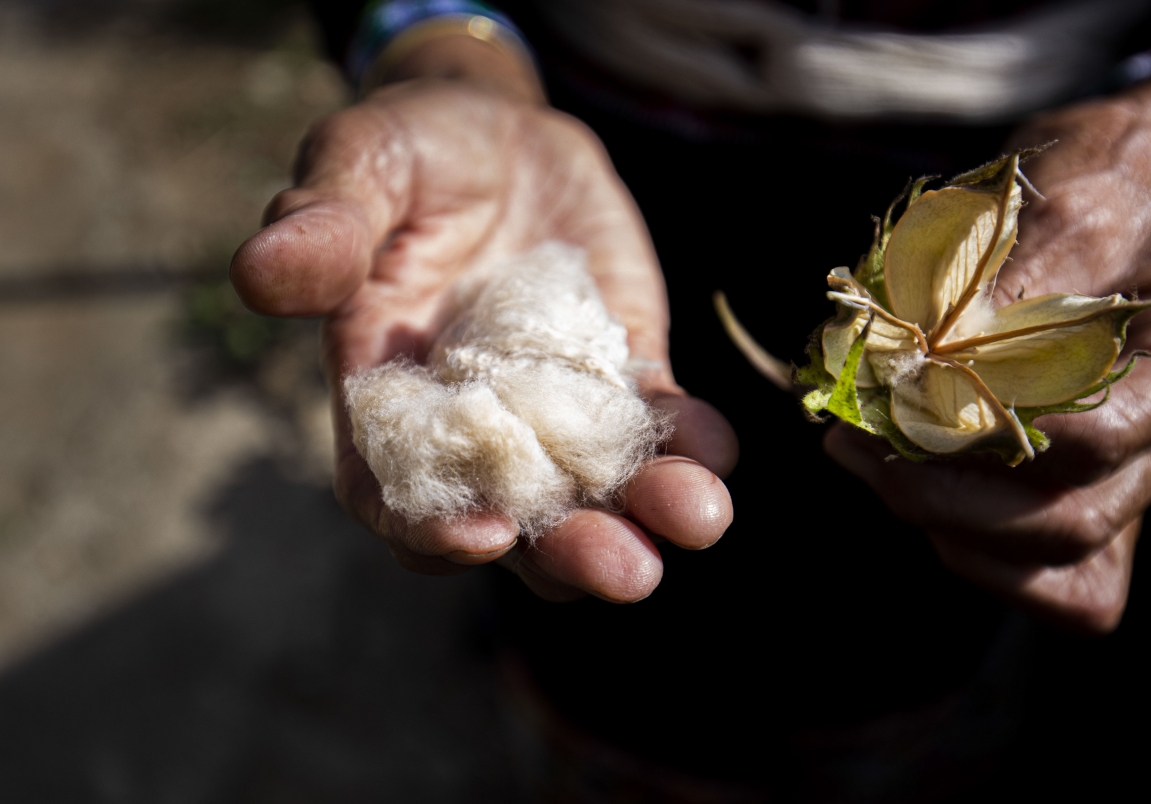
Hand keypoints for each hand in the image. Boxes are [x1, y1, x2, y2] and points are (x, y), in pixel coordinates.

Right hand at [231, 57, 736, 602]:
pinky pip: (656, 425)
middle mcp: (472, 425)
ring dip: (645, 514)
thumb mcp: (361, 166)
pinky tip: (718, 450)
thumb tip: (257, 272)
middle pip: (513, 519)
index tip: (480, 534)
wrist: (499, 132)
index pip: (393, 493)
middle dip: (567, 551)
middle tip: (625, 570)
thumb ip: (324, 225)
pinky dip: (689, 444)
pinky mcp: (619, 375)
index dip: (428, 528)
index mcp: (386, 397)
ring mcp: (552, 407)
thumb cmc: (412, 150)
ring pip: (594, 491)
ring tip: (697, 518)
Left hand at [825, 79, 1150, 633]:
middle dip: (937, 493)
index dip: (979, 433)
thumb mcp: (1082, 190)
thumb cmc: (1115, 185)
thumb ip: (1029, 260)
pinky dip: (975, 554)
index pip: (1090, 443)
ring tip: (859, 457)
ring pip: (1049, 563)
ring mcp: (1137, 482)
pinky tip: (914, 494)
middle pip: (1061, 524)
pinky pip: (1053, 582)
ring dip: (939, 520)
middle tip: (849, 442)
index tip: (894, 393)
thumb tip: (944, 339)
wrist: (1133, 206)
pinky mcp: (1094, 498)